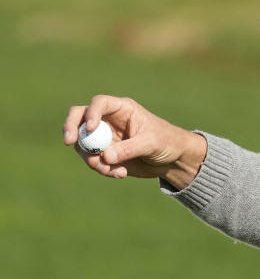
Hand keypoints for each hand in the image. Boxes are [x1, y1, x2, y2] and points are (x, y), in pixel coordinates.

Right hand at [63, 95, 207, 188]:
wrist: (171, 160)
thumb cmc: (167, 142)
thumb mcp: (151, 144)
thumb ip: (129, 148)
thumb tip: (104, 156)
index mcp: (122, 109)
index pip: (100, 103)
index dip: (91, 113)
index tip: (91, 128)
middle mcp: (108, 120)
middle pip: (78, 116)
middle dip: (70, 128)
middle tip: (69, 142)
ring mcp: (103, 136)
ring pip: (83, 143)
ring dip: (92, 159)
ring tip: (113, 171)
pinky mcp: (103, 153)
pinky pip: (92, 160)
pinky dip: (102, 169)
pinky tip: (120, 174)